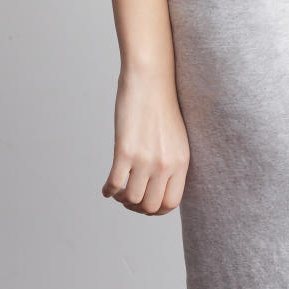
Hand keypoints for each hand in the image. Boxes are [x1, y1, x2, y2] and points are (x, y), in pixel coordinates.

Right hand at [101, 67, 190, 215]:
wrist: (151, 79)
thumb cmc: (162, 105)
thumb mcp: (176, 137)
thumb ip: (171, 162)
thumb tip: (160, 186)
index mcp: (181, 161)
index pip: (171, 202)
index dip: (156, 209)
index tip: (146, 202)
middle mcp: (165, 163)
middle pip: (150, 207)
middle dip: (137, 207)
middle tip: (129, 198)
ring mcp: (145, 159)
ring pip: (131, 200)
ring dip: (122, 199)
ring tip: (119, 190)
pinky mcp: (125, 151)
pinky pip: (114, 184)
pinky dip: (108, 190)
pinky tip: (107, 187)